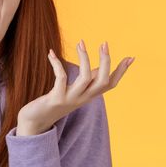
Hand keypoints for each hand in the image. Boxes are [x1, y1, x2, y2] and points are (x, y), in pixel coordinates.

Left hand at [16, 40, 134, 135]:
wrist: (34, 124)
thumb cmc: (54, 103)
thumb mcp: (73, 92)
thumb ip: (87, 82)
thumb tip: (100, 68)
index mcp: (88, 96)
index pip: (110, 84)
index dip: (121, 72)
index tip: (131, 57)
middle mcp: (82, 99)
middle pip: (103, 81)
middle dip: (106, 61)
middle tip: (104, 43)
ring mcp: (70, 99)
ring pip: (85, 78)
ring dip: (84, 59)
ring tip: (80, 42)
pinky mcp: (56, 99)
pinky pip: (61, 78)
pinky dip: (57, 64)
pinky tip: (50, 53)